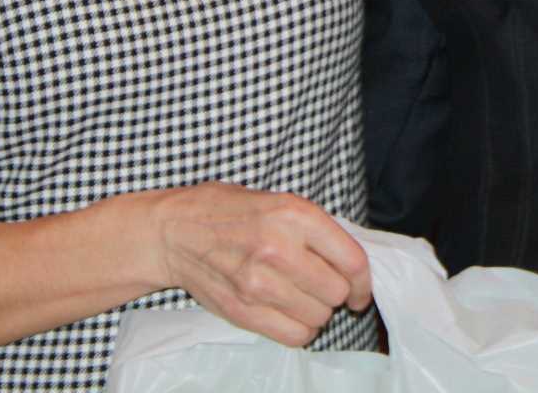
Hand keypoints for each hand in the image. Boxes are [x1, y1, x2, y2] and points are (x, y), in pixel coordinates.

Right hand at [151, 182, 371, 346]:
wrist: (174, 232)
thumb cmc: (228, 211)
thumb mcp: (278, 200)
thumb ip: (315, 229)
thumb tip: (351, 262)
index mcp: (294, 215)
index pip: (351, 260)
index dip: (363, 281)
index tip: (360, 290)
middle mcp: (279, 249)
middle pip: (336, 293)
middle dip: (336, 293)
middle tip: (323, 287)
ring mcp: (259, 284)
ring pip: (318, 317)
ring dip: (316, 312)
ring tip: (301, 297)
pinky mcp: (243, 311)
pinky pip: (294, 336)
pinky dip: (299, 330)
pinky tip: (290, 314)